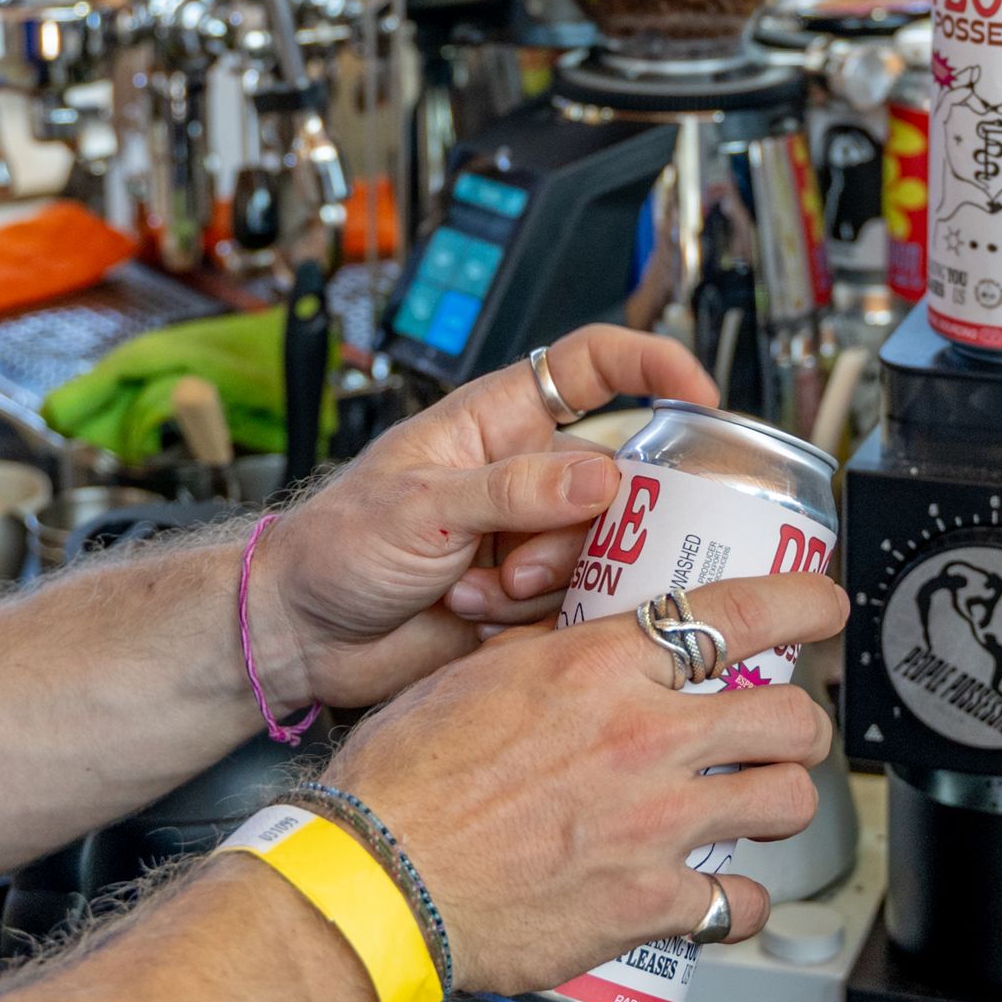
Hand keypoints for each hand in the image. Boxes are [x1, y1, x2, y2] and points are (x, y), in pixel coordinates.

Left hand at [249, 325, 717, 714]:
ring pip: (602, 551)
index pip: (591, 366)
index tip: (700, 394)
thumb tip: (600, 476)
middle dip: (593, 525)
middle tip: (529, 562)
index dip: (653, 364)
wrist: (300, 636)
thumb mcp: (420, 506)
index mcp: (497, 423)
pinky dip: (535, 621)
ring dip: (550, 581)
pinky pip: (577, 607)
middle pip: (618, 479)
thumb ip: (512, 492)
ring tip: (484, 595)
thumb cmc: (336, 547)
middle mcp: (526, 477)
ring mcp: (530, 540)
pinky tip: (480, 622)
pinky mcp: (528, 602)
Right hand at [327, 570, 844, 992]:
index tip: (824, 604)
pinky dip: (740, 901)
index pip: (739, 612)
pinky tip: (719, 895)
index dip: (804, 603)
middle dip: (798, 724)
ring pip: (788, 802)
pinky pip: (741, 902)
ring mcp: (657, 824)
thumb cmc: (404, 781)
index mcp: (601, 668)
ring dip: (780, 802)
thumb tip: (583, 646)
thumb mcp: (473, 677)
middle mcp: (644, 738)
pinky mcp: (648, 902)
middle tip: (779, 732)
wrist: (377, 878)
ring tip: (754, 806)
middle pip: (791, 718)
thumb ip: (547, 657)